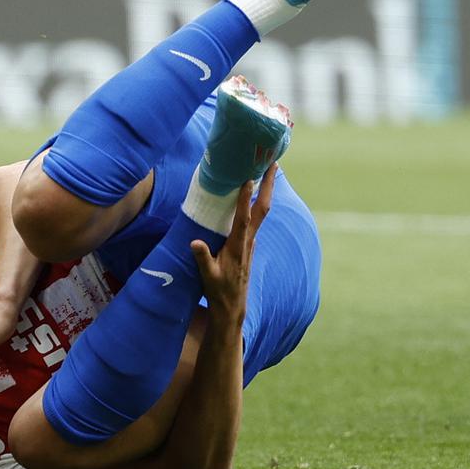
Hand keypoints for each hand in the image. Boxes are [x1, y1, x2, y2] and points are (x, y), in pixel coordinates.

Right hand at [190, 164, 275, 326]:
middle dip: (268, 185)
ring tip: (266, 170)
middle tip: (273, 162)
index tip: (248, 178)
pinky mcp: (248, 243)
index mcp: (237, 246)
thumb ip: (202, 258)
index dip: (245, 198)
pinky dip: (257, 203)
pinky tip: (254, 194)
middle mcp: (248, 240)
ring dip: (266, 190)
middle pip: (263, 208)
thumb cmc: (218, 291)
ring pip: (261, 211)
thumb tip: (195, 242)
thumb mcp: (207, 276)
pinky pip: (255, 218)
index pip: (243, 218)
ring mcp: (250, 241)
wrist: (232, 307)